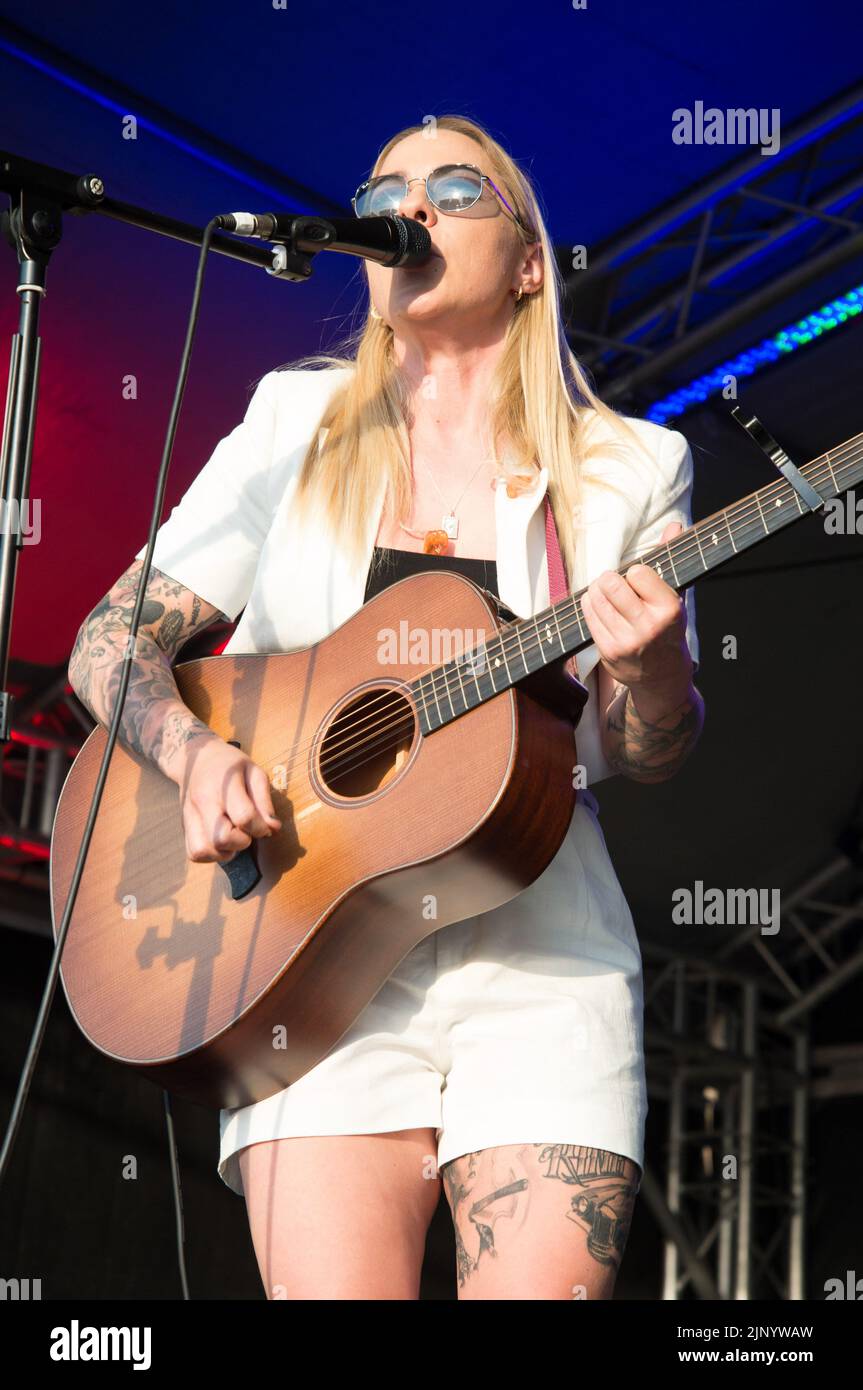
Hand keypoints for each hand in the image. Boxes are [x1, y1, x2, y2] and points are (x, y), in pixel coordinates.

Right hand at [175, 733, 281, 863]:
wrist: (196, 757)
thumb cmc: (230, 764)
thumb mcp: (254, 772)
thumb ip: (264, 800)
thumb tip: (273, 828)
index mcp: (222, 786)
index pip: (244, 817)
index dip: (261, 828)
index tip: (265, 825)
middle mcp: (202, 803)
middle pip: (221, 839)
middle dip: (242, 842)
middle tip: (247, 831)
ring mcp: (189, 816)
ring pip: (204, 850)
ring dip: (225, 851)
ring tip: (234, 837)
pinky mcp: (184, 827)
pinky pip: (195, 853)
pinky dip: (211, 855)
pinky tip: (221, 842)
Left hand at [581, 522, 692, 707]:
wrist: (663, 677)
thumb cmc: (668, 630)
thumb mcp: (675, 597)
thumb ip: (672, 560)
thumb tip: (675, 525)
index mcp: (669, 609)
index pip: (638, 572)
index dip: (634, 573)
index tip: (638, 580)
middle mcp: (648, 626)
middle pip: (610, 584)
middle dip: (608, 579)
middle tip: (614, 584)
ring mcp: (626, 641)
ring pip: (595, 599)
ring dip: (596, 592)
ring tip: (607, 596)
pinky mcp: (608, 651)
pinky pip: (588, 617)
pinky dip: (590, 607)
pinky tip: (601, 610)